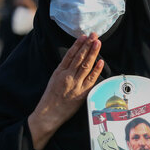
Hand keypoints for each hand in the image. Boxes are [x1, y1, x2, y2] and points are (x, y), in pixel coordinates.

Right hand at [28, 33, 103, 149]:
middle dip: (87, 45)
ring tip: (98, 43)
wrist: (48, 114)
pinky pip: (91, 80)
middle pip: (79, 58)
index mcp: (59, 72)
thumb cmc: (51, 98)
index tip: (84, 36)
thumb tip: (74, 60)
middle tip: (94, 35)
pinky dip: (96, 70)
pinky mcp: (81, 93)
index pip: (70, 55)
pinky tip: (101, 61)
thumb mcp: (54, 80)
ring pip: (85, 66)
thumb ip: (64, 71)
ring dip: (93, 53)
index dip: (78, 45)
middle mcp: (67, 76)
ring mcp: (75, 84)